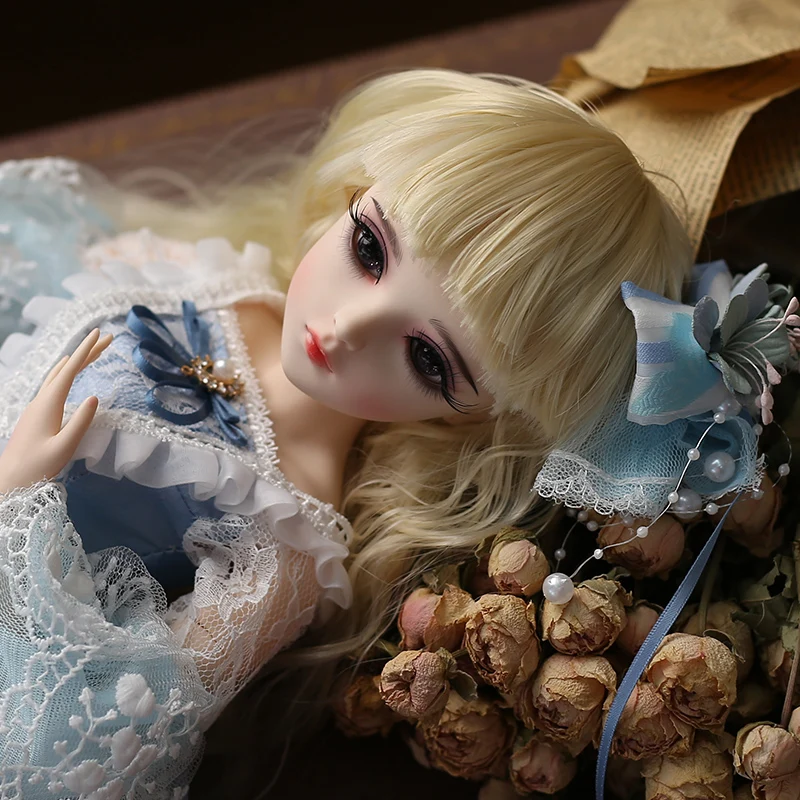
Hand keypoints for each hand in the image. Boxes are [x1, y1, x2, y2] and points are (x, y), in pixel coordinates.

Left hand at [0, 329, 112, 494]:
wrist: (10, 480)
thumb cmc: (38, 466)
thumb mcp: (65, 447)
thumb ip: (81, 421)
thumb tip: (95, 397)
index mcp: (48, 404)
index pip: (70, 370)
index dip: (86, 350)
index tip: (100, 333)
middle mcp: (41, 399)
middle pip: (66, 368)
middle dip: (87, 351)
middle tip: (108, 338)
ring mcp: (36, 405)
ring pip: (59, 375)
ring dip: (76, 360)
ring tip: (92, 351)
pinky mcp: (36, 413)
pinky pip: (53, 383)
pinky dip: (65, 371)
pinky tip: (66, 369)